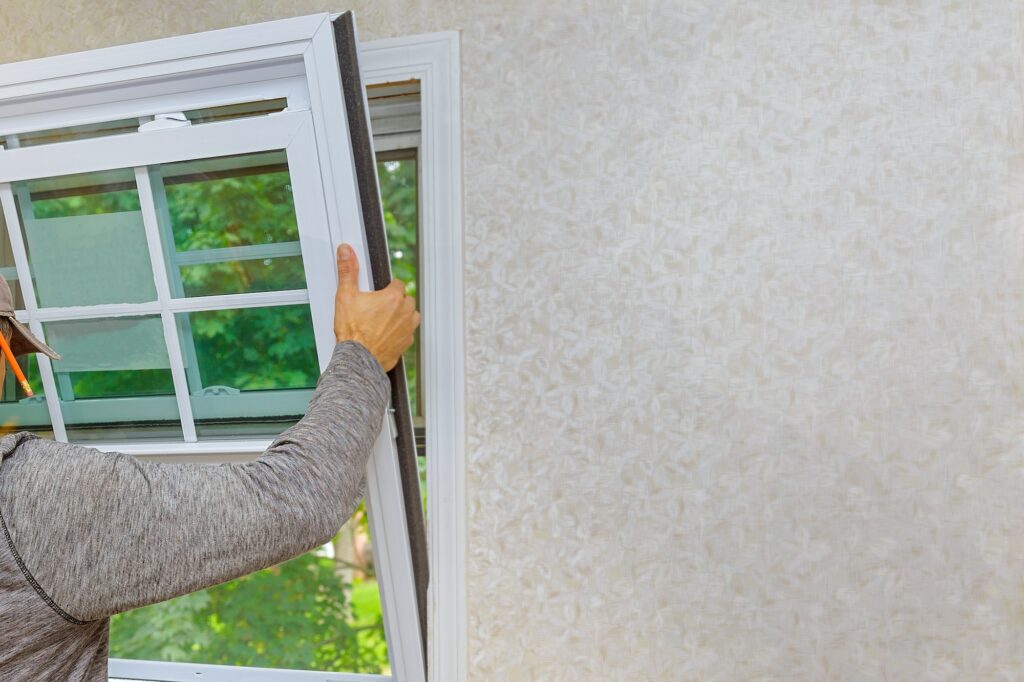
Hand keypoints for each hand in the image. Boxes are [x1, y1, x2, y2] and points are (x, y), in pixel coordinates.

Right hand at [333, 243, 419, 371]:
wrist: (357, 358)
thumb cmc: (352, 331)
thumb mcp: (345, 296)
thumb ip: (348, 271)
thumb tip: (346, 252)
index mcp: (393, 298)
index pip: (398, 284)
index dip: (387, 287)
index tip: (379, 293)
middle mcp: (404, 312)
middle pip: (406, 299)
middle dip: (395, 301)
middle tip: (378, 307)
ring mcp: (407, 329)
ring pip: (411, 316)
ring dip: (401, 315)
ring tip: (384, 319)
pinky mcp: (406, 344)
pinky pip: (408, 333)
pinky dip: (400, 332)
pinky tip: (386, 334)